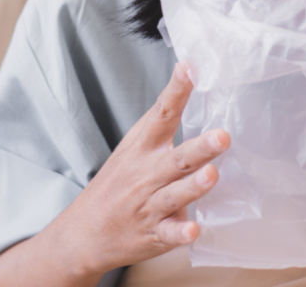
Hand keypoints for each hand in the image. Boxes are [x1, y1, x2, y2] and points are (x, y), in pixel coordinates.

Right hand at [56, 62, 229, 276]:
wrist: (83, 233)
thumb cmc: (116, 182)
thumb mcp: (132, 146)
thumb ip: (160, 122)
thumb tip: (188, 83)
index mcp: (142, 148)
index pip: (161, 114)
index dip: (176, 91)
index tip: (189, 69)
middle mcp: (146, 175)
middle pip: (177, 159)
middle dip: (200, 148)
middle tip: (222, 136)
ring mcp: (149, 206)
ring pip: (175, 194)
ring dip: (193, 186)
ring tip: (212, 174)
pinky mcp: (153, 235)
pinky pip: (168, 235)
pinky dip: (179, 234)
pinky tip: (193, 230)